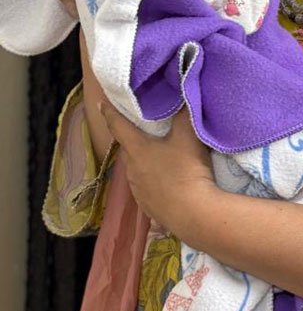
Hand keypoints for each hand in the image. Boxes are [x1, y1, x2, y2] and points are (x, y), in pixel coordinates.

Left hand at [99, 100, 215, 228]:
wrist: (194, 214)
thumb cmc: (187, 171)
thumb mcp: (188, 136)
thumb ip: (184, 114)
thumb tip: (182, 96)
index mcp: (136, 149)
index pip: (117, 125)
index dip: (109, 112)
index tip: (101, 103)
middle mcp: (131, 169)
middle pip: (128, 149)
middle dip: (132, 139)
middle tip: (142, 129)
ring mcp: (138, 191)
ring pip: (136, 169)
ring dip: (143, 161)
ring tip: (157, 156)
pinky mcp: (148, 207)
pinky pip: (146, 188)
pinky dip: (152, 181)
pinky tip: (165, 182)